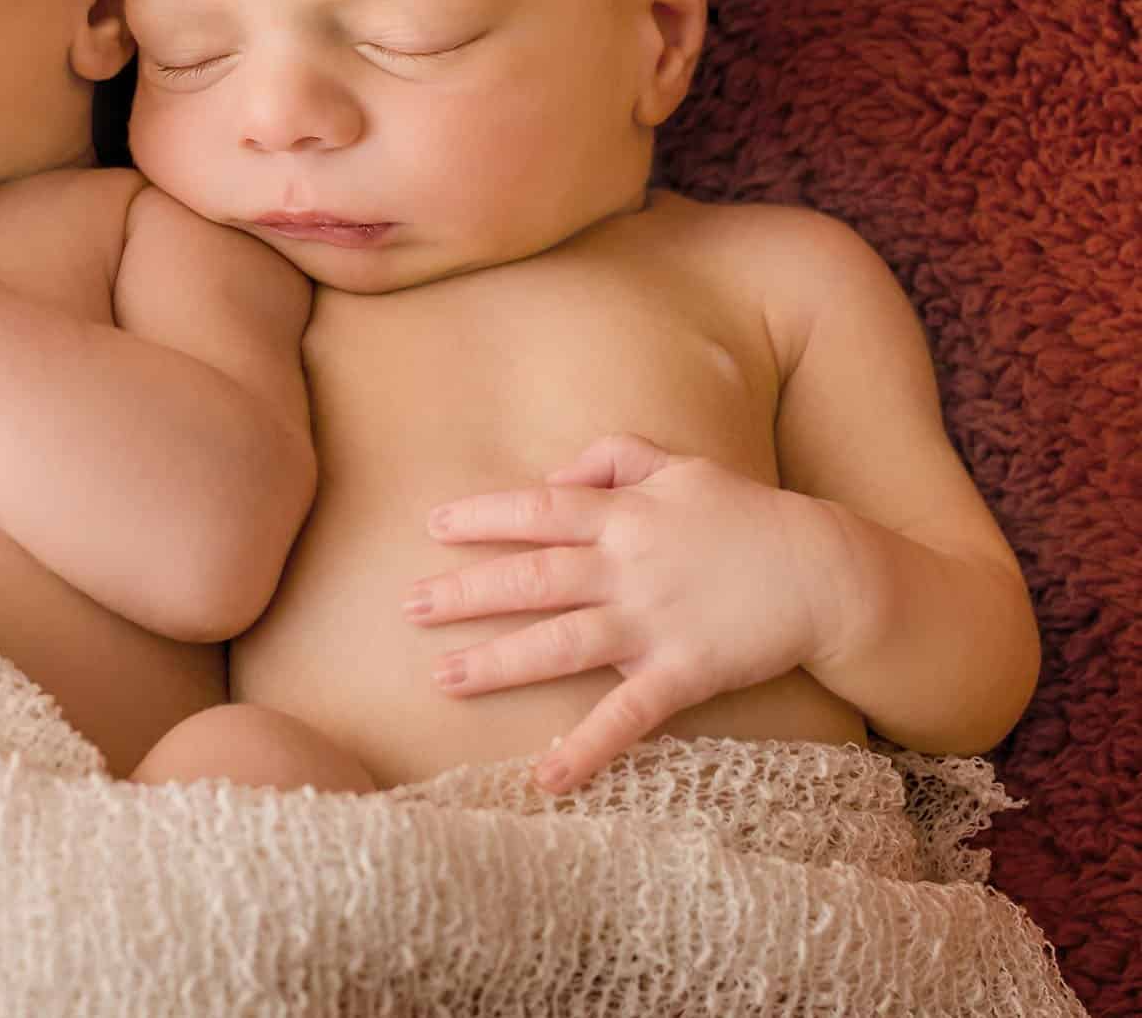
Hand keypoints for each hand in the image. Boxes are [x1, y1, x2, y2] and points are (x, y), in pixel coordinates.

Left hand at [406, 434, 843, 794]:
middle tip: (408, 607)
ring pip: (561, 644)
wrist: (826, 571)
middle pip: (532, 578)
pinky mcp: (683, 673)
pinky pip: (627, 715)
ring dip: (498, 663)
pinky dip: (587, 748)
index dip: (483, 516)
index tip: (431, 525)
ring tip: (442, 679)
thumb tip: (553, 477)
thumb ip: (613, 459)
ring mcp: (653, 622)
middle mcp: (629, 567)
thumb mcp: (680, 465)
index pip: (538, 511)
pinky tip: (545, 776)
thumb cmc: (747, 515)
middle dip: (466, 592)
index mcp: (625, 514)